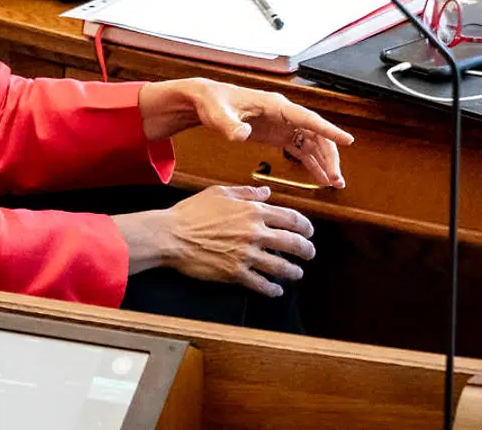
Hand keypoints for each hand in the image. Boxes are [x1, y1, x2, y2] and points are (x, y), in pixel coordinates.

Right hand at [115, 185, 314, 295]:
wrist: (171, 235)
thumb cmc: (192, 212)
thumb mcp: (220, 193)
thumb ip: (247, 193)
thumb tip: (267, 192)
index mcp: (253, 211)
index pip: (291, 218)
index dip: (305, 226)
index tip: (310, 231)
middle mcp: (254, 232)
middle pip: (292, 243)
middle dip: (306, 250)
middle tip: (310, 253)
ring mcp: (246, 254)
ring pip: (280, 266)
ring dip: (293, 271)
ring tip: (297, 273)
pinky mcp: (235, 273)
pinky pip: (260, 283)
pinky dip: (272, 289)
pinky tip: (276, 290)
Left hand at [140, 78, 353, 187]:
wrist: (204, 102)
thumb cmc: (213, 103)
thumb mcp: (219, 115)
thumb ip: (231, 127)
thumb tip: (241, 136)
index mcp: (277, 105)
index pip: (309, 119)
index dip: (329, 131)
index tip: (347, 141)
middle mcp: (285, 114)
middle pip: (316, 135)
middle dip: (329, 156)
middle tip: (336, 179)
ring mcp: (283, 124)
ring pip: (312, 144)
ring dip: (324, 162)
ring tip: (335, 183)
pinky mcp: (277, 134)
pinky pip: (300, 150)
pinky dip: (311, 163)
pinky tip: (319, 179)